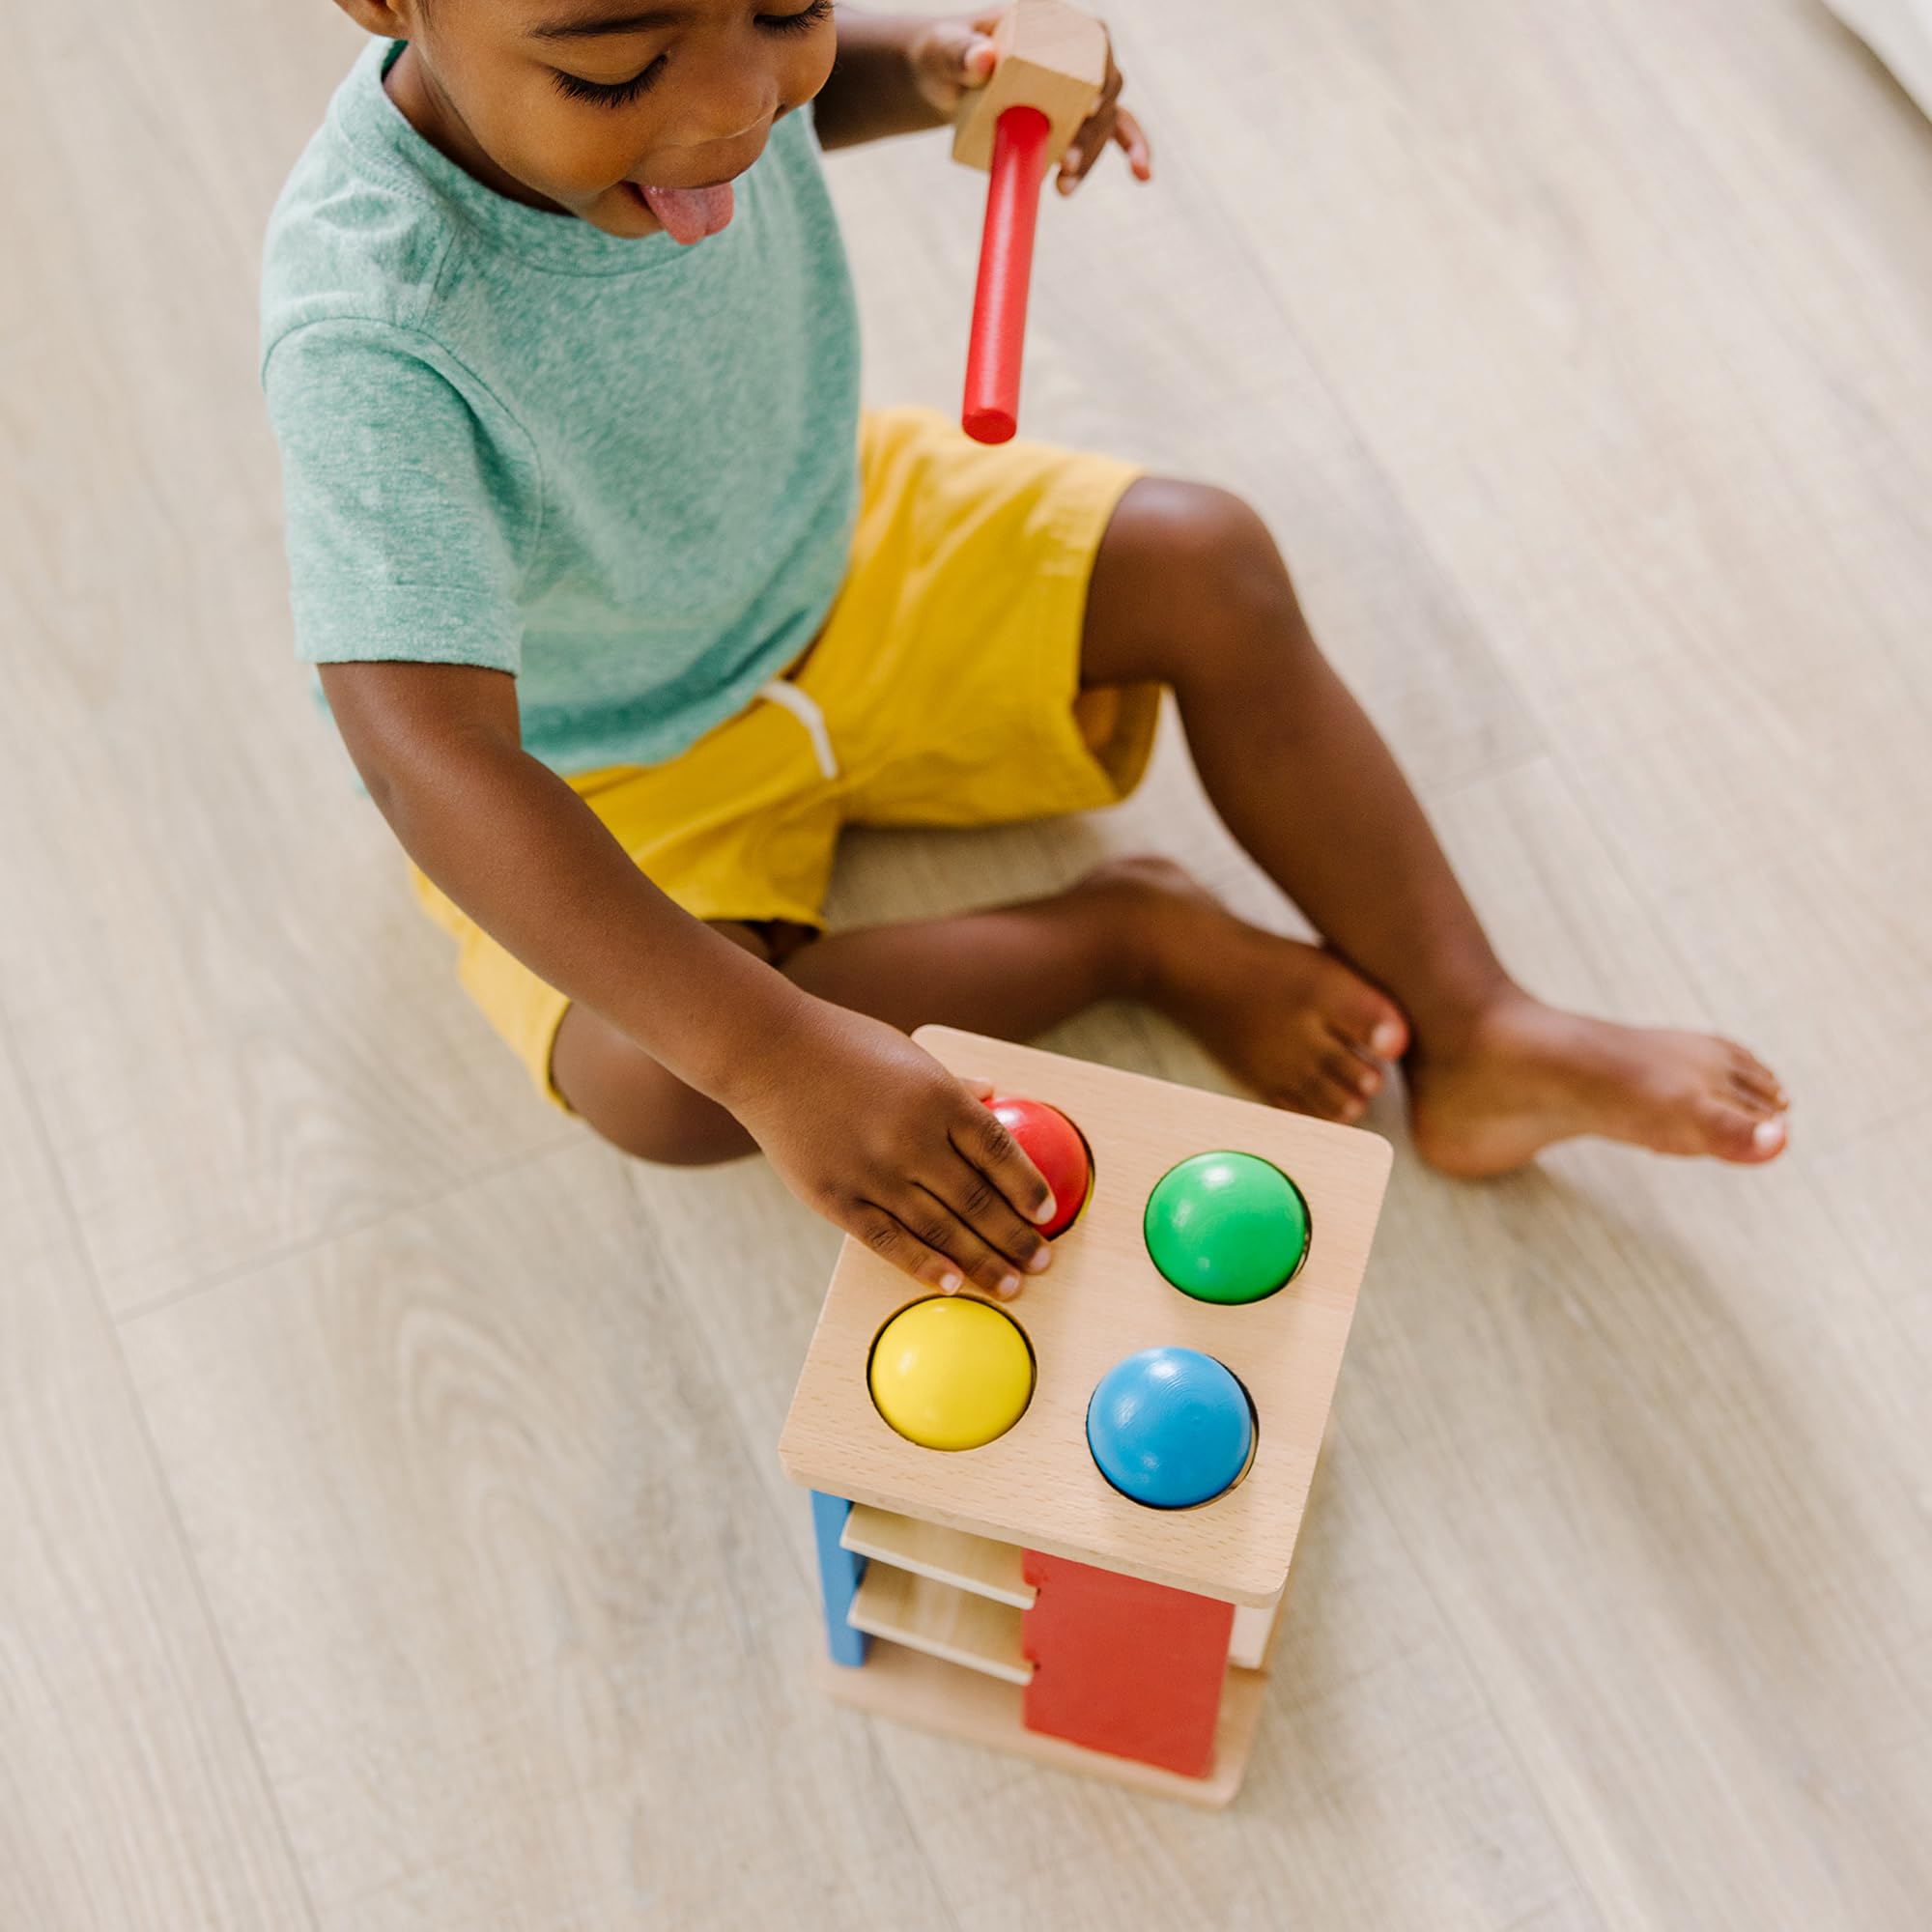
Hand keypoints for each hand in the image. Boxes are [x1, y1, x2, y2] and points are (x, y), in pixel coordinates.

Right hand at [729, 998, 1057, 1297]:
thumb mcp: (911, 1055)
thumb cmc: (842, 1047)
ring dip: (982, 1262)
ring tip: (1009, 1285)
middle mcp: (912, 1138)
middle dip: (1016, 1238)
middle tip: (1041, 1262)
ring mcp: (873, 1172)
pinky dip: (925, 1265)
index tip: (1049, 1214)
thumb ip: (954, 1085)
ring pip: (942, 1230)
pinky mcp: (837, 1198)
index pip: (1001, 1153)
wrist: (768, 1053)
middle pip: (979, 1200)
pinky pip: (890, 1241)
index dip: (1030, 1188)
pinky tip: (952, 1283)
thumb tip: (995, 1095)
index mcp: (938, 1097)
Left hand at [910, 10, 1153, 194]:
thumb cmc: (942, 56)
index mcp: (1052, 23)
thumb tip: (984, 58)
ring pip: (1107, 118)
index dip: (1100, 71)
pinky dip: (1130, 150)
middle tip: (1067, 164)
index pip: (1093, 39)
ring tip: (1065, 187)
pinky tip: (1144, 177)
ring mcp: (1077, 85)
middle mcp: (1074, 51)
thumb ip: (959, 51)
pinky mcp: (1075, 114)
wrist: (941, 80)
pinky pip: (1112, 131)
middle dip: (1093, 131)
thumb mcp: (943, 50)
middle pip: (1104, 87)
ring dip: (1094, 154)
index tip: (1089, 108)